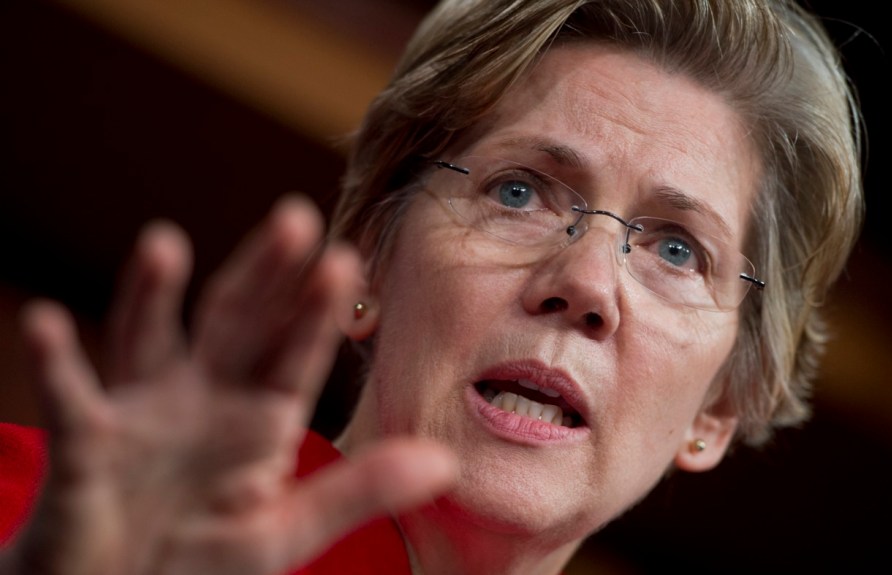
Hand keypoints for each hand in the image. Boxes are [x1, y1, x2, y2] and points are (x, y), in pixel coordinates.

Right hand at [4, 195, 455, 574]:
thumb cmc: (200, 561)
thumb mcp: (283, 531)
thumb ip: (357, 492)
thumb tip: (445, 461)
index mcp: (257, 420)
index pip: (294, 355)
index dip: (316, 312)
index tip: (347, 259)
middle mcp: (202, 400)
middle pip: (233, 324)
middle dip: (261, 273)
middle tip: (294, 217)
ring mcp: (142, 416)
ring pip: (149, 340)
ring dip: (153, 294)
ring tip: (165, 242)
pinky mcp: (84, 447)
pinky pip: (70, 402)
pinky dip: (56, 364)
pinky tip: (48, 323)